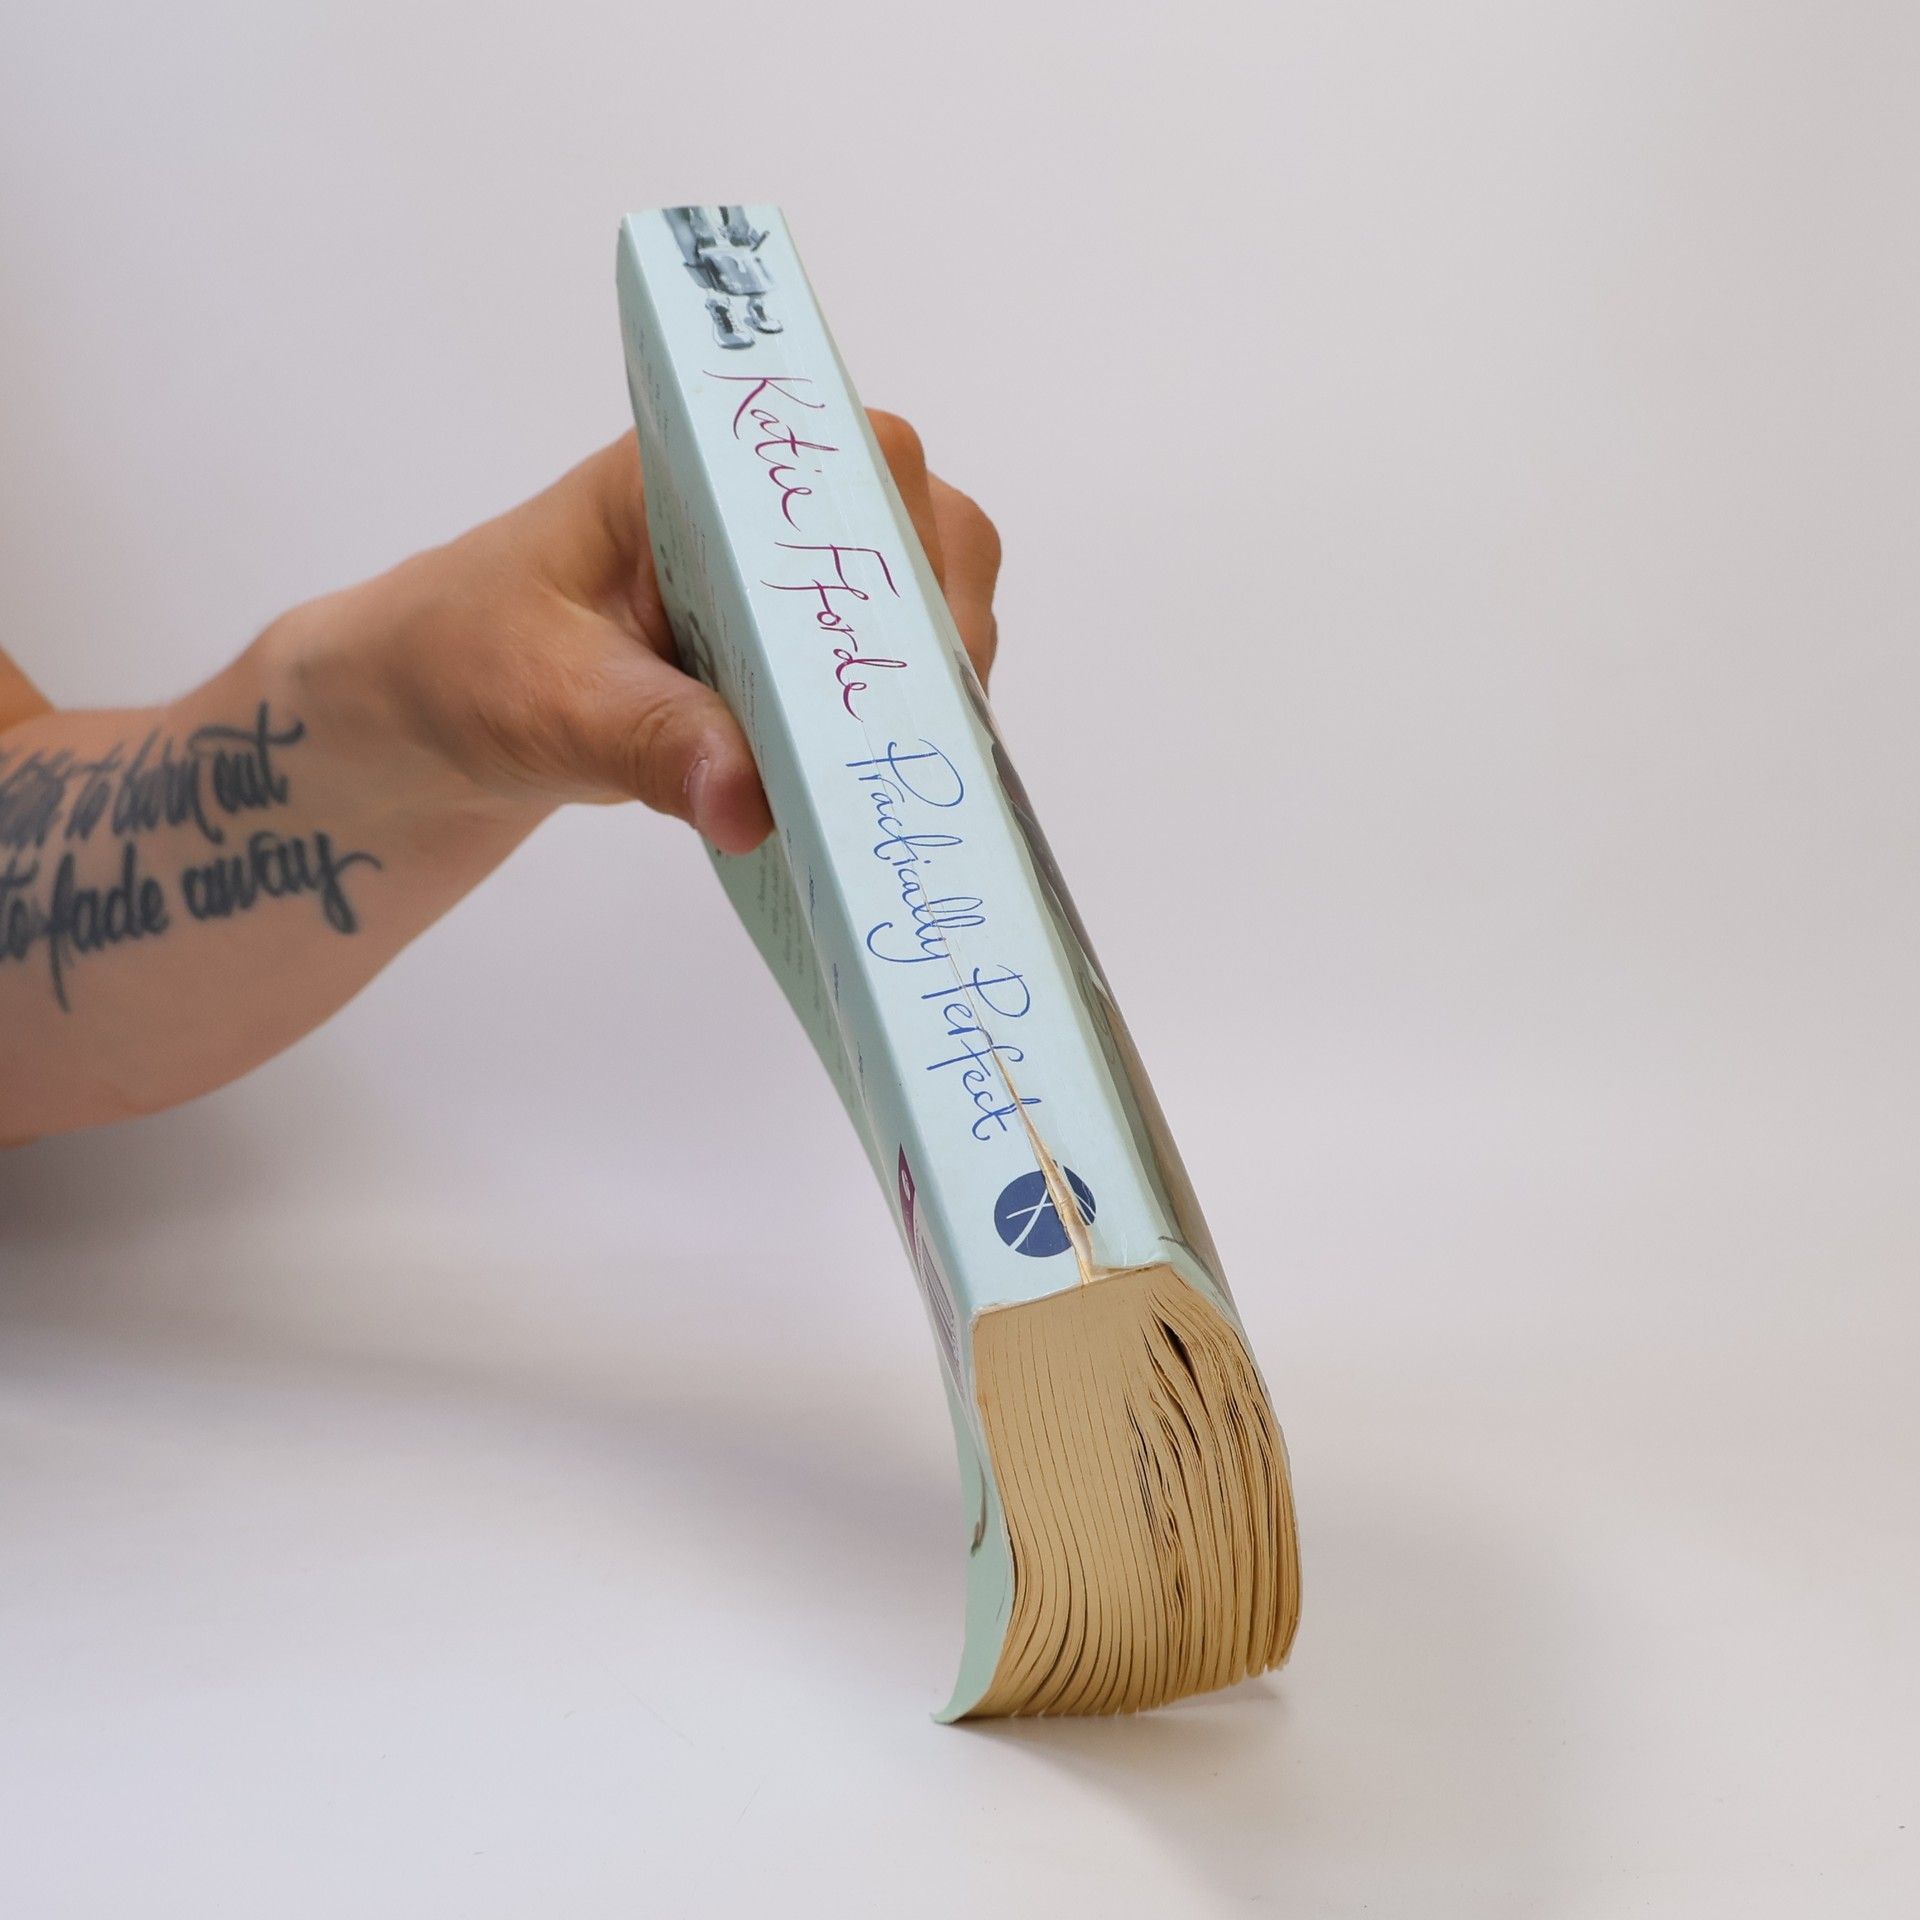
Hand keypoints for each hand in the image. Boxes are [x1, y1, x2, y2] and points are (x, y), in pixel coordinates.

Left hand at [284, 413, 1001, 854]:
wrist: (432, 715)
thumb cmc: (466, 663)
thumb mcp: (544, 701)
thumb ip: (648, 741)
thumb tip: (752, 801)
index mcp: (697, 465)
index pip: (849, 454)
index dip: (901, 537)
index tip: (908, 638)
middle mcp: (765, 507)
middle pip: (922, 530)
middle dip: (934, 629)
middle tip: (914, 729)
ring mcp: (790, 584)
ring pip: (924, 607)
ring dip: (928, 687)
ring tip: (898, 768)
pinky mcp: (795, 660)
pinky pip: (886, 675)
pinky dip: (894, 729)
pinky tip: (875, 787)